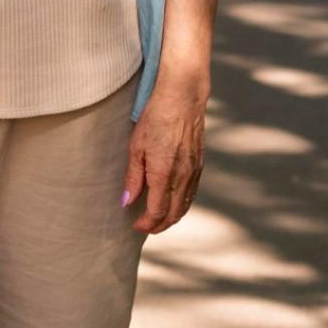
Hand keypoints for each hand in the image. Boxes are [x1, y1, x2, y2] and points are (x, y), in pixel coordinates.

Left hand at [122, 71, 208, 234]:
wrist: (183, 99)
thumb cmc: (155, 119)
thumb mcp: (136, 147)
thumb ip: (133, 177)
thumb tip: (127, 201)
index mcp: (164, 174)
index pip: (157, 211)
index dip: (147, 223)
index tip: (136, 226)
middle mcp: (183, 176)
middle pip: (173, 213)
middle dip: (160, 225)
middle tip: (146, 229)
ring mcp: (194, 171)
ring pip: (185, 204)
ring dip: (172, 217)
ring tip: (158, 221)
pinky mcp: (200, 164)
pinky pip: (192, 192)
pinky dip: (183, 204)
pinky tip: (174, 203)